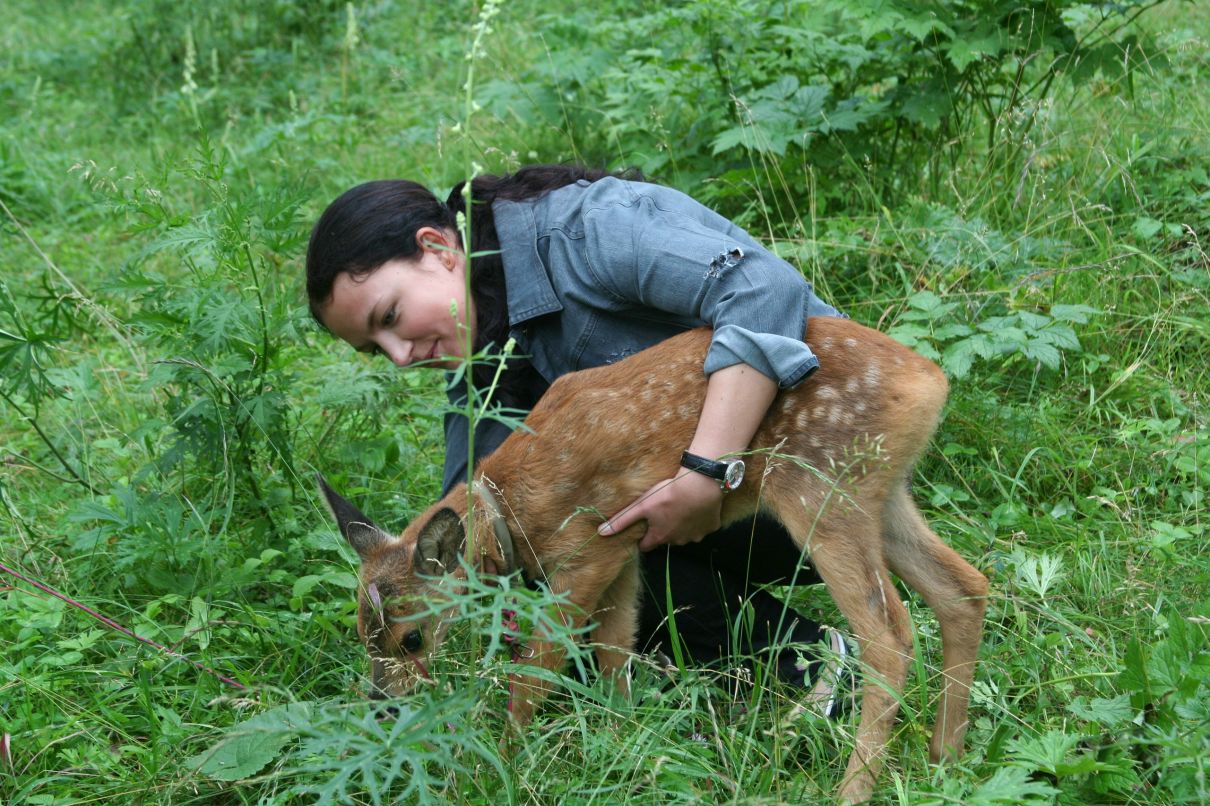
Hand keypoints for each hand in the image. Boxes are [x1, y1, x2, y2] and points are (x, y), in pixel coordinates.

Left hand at [598, 470, 723, 551]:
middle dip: (663, 529)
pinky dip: (699, 519)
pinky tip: (696, 506)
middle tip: (663, 512)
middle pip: (667, 539)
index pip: (646, 545)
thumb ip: (621, 520)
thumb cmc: (668, 494)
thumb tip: (600, 533)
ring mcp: (696, 535)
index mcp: (660, 537)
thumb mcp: (641, 506)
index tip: (643, 527)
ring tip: (680, 507)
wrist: (700, 485)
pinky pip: (703, 526)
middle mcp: (678, 541)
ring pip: (685, 534)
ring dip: (682, 525)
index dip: (643, 536)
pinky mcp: (711, 527)